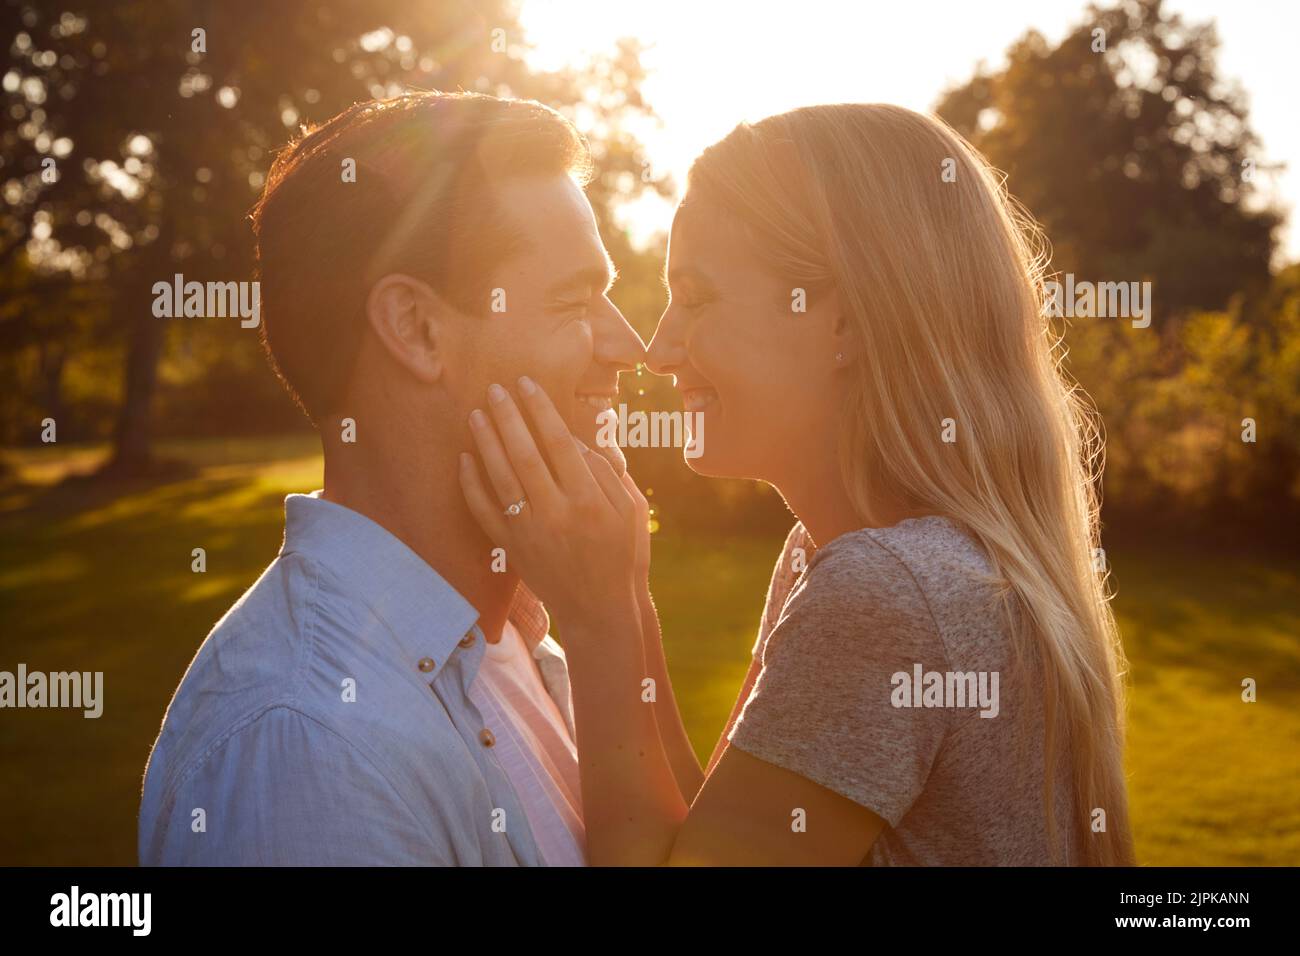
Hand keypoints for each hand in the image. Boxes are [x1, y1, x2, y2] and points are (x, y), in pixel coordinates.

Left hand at [459, 377, 640, 629]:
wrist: (599, 609)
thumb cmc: (621, 554)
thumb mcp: (631, 510)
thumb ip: (605, 471)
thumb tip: (573, 438)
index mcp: (590, 500)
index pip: (559, 442)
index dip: (540, 409)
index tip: (527, 384)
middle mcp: (557, 514)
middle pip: (525, 454)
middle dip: (508, 417)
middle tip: (494, 388)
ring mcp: (530, 532)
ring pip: (500, 478)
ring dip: (486, 442)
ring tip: (476, 413)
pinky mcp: (512, 549)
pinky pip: (484, 512)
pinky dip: (471, 485)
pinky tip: (464, 458)